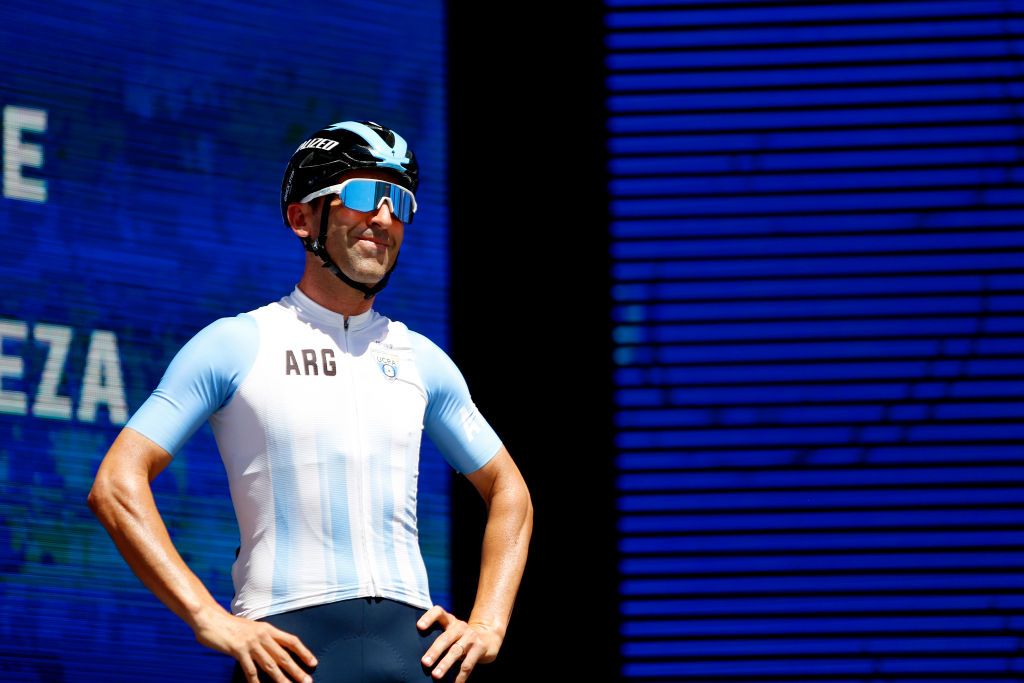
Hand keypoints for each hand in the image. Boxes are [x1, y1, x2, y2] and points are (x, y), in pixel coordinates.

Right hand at [193, 606, 317, 682]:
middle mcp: (262, 635)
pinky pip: (250, 670)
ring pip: (270, 665)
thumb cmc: (231, 626)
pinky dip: (255, 681)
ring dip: (281, 678)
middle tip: (308, 681)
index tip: (313, 663)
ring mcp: (251, 643)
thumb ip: (263, 638)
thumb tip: (274, 650)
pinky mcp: (238, 650)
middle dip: (297, 670)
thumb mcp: (252, 628)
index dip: (304, 652)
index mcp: (268, 628)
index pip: (291, 641)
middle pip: (284, 656)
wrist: (210, 618)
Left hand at [417, 605, 501, 682]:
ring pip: (456, 651)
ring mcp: (471, 637)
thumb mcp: (452, 631)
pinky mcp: (480, 648)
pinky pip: (468, 664)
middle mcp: (460, 627)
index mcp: (450, 621)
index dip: (429, 618)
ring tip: (436, 675)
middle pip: (445, 638)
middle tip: (425, 663)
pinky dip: (460, 676)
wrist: (489, 636)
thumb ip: (439, 637)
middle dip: (435, 651)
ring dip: (445, 664)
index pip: (438, 612)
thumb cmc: (462, 637)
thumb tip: (419, 656)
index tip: (419, 627)